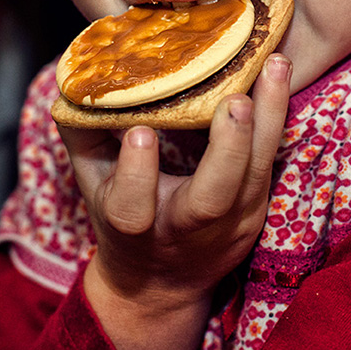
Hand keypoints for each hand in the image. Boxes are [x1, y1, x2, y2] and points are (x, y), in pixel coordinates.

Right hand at [58, 53, 291, 349]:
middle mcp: (187, 228)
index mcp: (134, 226)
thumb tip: (71, 80)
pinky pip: (273, 158)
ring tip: (275, 65)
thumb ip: (82, 133)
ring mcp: (232, 220)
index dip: (136, 172)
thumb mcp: (91, 181)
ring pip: (256, 172)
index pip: (132, 209)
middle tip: (235, 100)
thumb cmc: (120, 217)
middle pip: (213, 198)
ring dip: (269, 116)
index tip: (141, 131)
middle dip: (227, 148)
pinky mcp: (259, 205)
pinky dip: (278, 115)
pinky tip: (279, 74)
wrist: (162, 285)